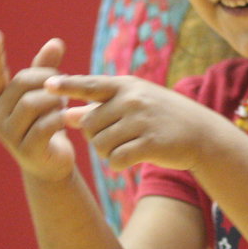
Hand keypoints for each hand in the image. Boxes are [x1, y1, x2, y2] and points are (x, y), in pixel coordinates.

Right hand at [0, 30, 75, 181]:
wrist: (50, 164)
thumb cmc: (45, 121)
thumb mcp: (44, 94)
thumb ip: (46, 69)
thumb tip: (55, 41)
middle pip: (22, 83)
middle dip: (47, 78)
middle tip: (62, 83)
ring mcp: (9, 134)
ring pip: (33, 103)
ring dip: (55, 99)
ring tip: (63, 104)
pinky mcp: (26, 149)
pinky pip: (45, 125)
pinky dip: (60, 117)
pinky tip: (68, 117)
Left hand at [45, 74, 227, 172]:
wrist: (202, 134)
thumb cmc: (162, 117)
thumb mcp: (133, 105)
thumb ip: (100, 109)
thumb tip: (66, 115)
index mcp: (126, 85)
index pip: (89, 84)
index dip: (66, 85)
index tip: (45, 84)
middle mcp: (132, 99)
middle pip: (89, 124)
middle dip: (96, 136)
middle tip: (116, 137)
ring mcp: (142, 120)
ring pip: (100, 145)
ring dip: (107, 152)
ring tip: (126, 146)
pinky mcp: (151, 143)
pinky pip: (116, 160)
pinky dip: (119, 164)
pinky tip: (131, 159)